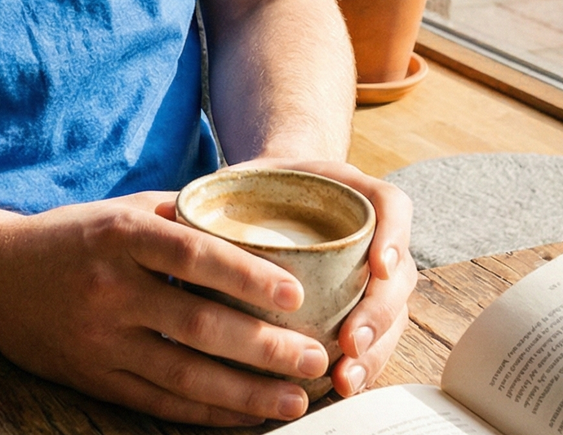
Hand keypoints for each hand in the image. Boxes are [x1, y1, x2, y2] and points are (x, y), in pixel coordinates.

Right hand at [0, 191, 332, 426]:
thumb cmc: (67, 236)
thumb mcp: (118, 210)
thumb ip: (176, 217)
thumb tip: (244, 222)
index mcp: (118, 237)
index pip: (195, 256)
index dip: (248, 276)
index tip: (295, 293)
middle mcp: (110, 289)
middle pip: (199, 324)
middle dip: (264, 345)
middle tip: (315, 354)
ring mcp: (101, 340)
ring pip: (185, 374)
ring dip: (247, 390)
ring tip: (296, 394)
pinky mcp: (94, 378)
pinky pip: (161, 402)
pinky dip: (209, 413)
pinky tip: (247, 413)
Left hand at [240, 159, 415, 398]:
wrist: (277, 192)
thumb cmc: (262, 186)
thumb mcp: (250, 174)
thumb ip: (221, 187)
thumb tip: (165, 215)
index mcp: (354, 193)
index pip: (392, 206)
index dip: (394, 236)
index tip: (378, 265)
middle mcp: (374, 235)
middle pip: (398, 276)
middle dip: (380, 313)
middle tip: (352, 342)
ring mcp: (374, 275)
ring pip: (393, 315)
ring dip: (374, 351)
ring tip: (344, 379)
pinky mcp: (362, 305)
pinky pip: (377, 338)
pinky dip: (362, 364)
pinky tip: (339, 387)